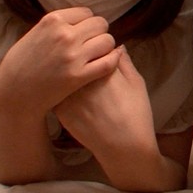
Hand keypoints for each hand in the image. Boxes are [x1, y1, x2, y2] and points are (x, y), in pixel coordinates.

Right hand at [0, 7, 120, 116]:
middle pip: (100, 24)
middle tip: (93, 43)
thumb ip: (58, 25)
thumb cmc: (22, 63)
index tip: (84, 32)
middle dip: (99, 33)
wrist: (14, 93)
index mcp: (53, 20)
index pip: (86, 12)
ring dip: (106, 47)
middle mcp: (64, 35)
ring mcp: (73, 56)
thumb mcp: (35, 33)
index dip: (87, 22)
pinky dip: (113, 60)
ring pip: (108, 41)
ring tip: (98, 53)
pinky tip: (109, 61)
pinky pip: (108, 62)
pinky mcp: (78, 76)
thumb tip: (82, 18)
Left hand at [54, 46, 156, 160]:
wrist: (123, 146)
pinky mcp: (60, 109)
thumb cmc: (136, 113)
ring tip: (74, 81)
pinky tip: (67, 94)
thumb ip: (125, 62)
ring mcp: (69, 93)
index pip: (93, 47)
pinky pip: (55, 92)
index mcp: (103, 66)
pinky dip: (58, 91)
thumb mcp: (136, 83)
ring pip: (62, 75)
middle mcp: (83, 77)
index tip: (97, 54)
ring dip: (65, 74)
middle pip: (75, 60)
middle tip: (85, 69)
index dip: (95, 50)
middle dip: (78, 60)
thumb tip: (116, 47)